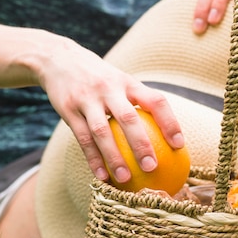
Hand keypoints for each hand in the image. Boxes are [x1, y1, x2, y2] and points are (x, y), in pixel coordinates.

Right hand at [39, 40, 183, 182]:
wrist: (57, 59)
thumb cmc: (99, 78)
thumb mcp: (120, 81)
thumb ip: (138, 101)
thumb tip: (164, 136)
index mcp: (128, 82)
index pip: (154, 100)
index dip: (169, 122)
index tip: (179, 145)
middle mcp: (109, 89)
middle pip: (128, 118)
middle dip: (141, 144)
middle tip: (152, 167)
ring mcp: (87, 99)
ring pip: (102, 132)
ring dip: (115, 157)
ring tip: (126, 179)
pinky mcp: (68, 110)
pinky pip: (82, 139)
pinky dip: (93, 159)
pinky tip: (103, 176)